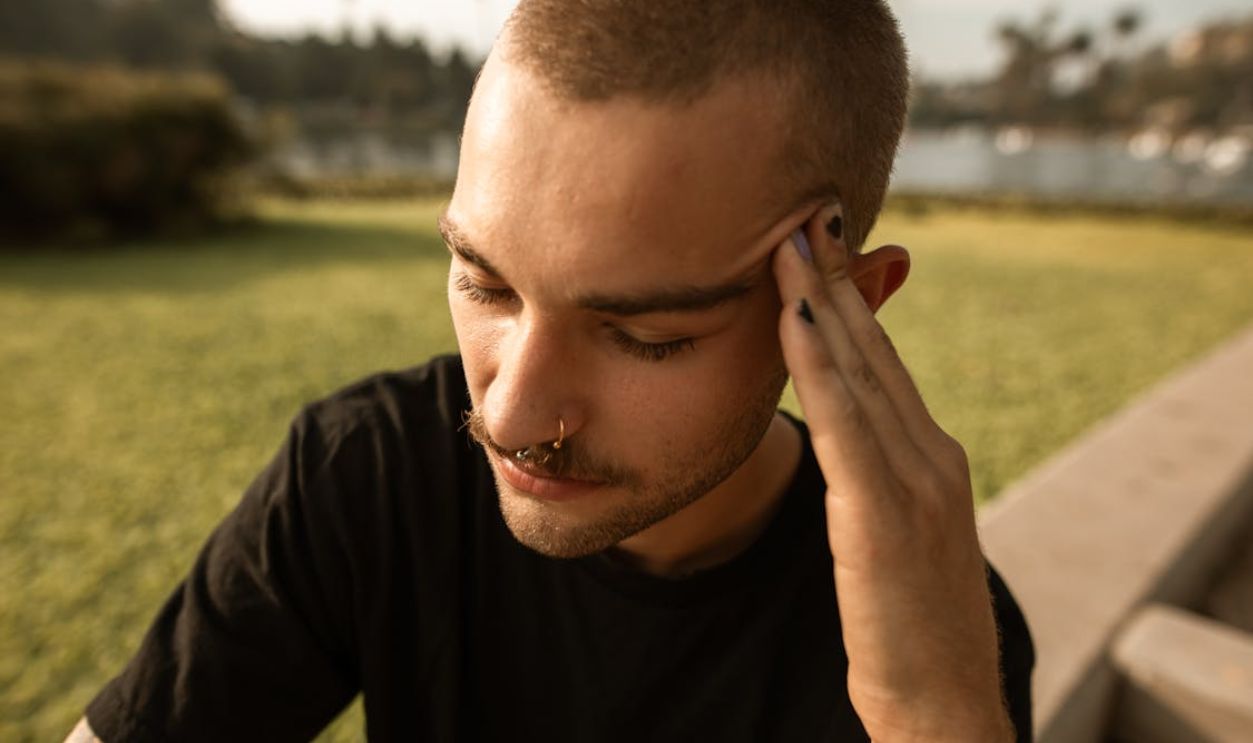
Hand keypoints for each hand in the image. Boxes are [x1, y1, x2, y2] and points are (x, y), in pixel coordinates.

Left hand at [772, 205, 1012, 741]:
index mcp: (931, 455)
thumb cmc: (908, 623)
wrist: (943, 700)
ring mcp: (916, 481)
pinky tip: (795, 320)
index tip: (816, 241)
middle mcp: (931, 454)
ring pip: (859, 372)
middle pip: (873, 349)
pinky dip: (820, 367)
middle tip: (802, 210)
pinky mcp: (887, 516)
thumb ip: (873, 476)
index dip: (848, 298)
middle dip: (835, 277)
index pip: (880, 360)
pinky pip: (846, 425)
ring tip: (790, 240)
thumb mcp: (895, 531)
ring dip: (822, 300)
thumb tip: (842, 438)